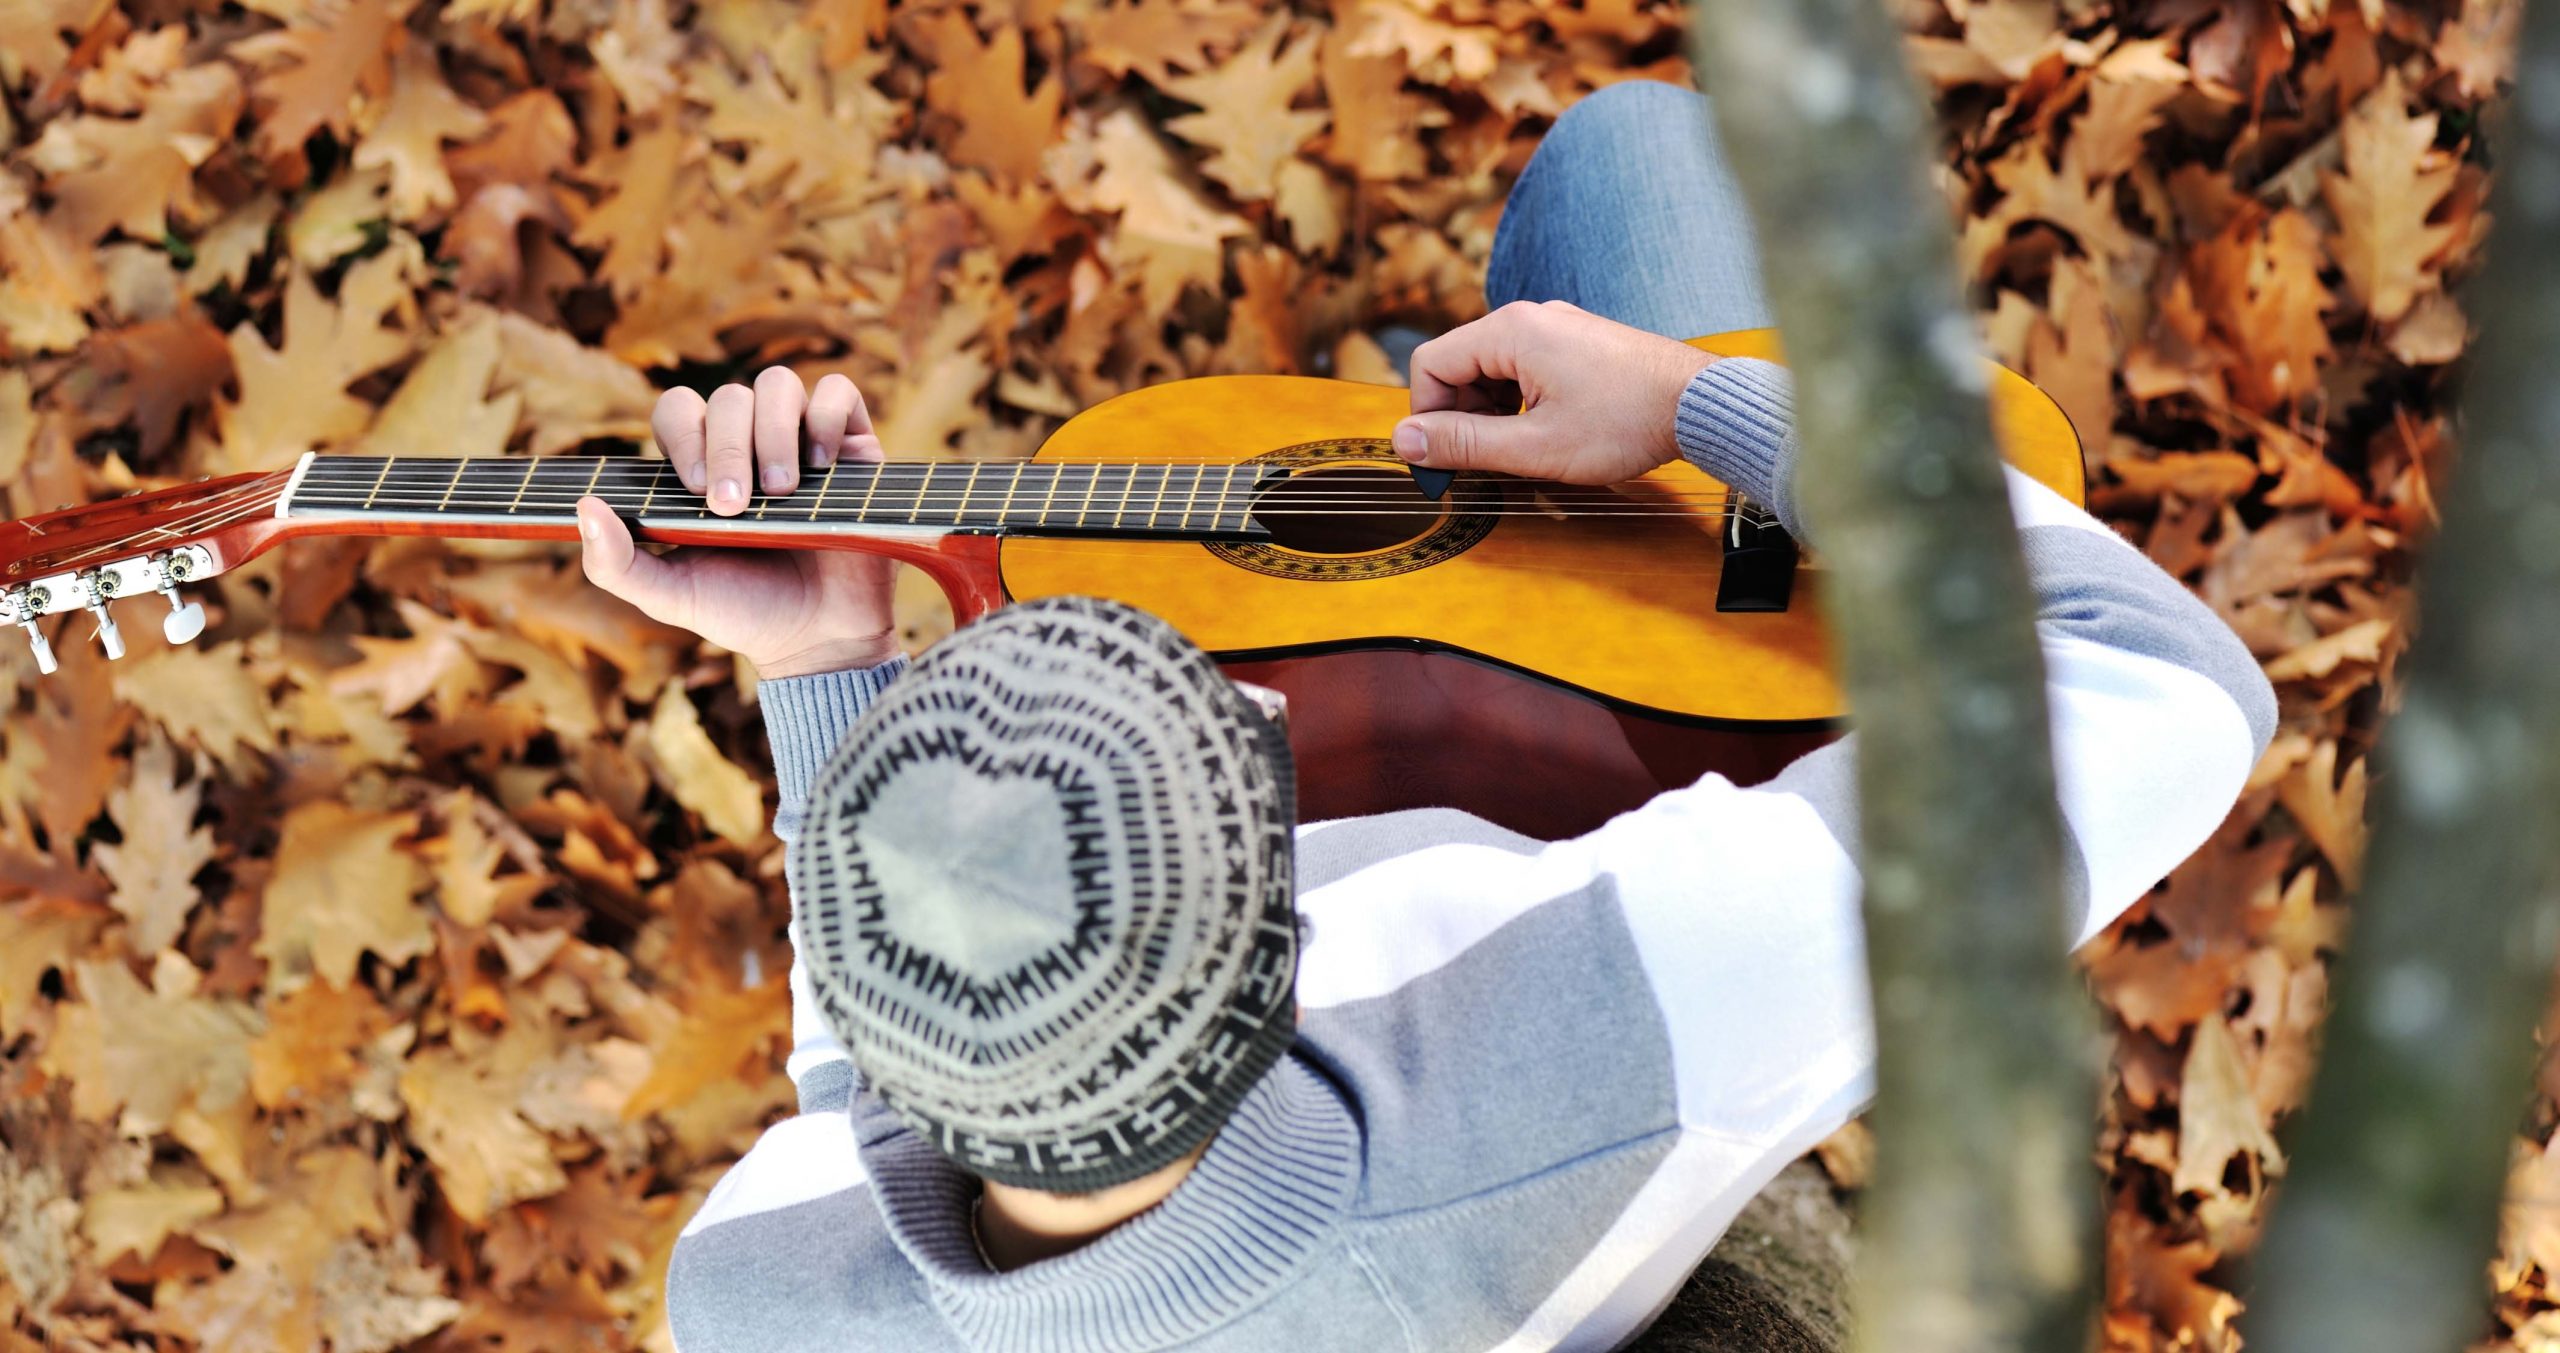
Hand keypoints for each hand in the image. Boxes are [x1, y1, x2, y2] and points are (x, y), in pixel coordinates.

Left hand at [578, 368, 899, 679]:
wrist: (818, 641)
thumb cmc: (743, 614)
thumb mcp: (668, 596)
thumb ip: (615, 564)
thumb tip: (584, 507)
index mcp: (701, 466)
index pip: (679, 410)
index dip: (684, 436)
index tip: (696, 492)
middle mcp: (750, 444)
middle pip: (729, 397)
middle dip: (728, 449)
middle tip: (735, 507)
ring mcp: (801, 440)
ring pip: (779, 384)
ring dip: (774, 433)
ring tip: (780, 492)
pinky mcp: (851, 447)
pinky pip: (840, 393)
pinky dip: (827, 418)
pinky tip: (822, 467)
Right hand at [1390, 300, 1718, 484]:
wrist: (1701, 406)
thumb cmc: (1625, 422)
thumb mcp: (1534, 446)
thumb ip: (1463, 444)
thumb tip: (1404, 442)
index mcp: (1510, 331)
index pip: (1429, 366)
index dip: (1427, 418)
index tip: (1445, 460)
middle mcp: (1529, 318)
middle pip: (1459, 367)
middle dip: (1462, 418)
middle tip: (1489, 462)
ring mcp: (1556, 327)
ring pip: (1491, 371)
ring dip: (1492, 414)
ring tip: (1526, 450)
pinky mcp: (1576, 343)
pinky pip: (1523, 370)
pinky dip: (1520, 403)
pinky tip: (1548, 433)